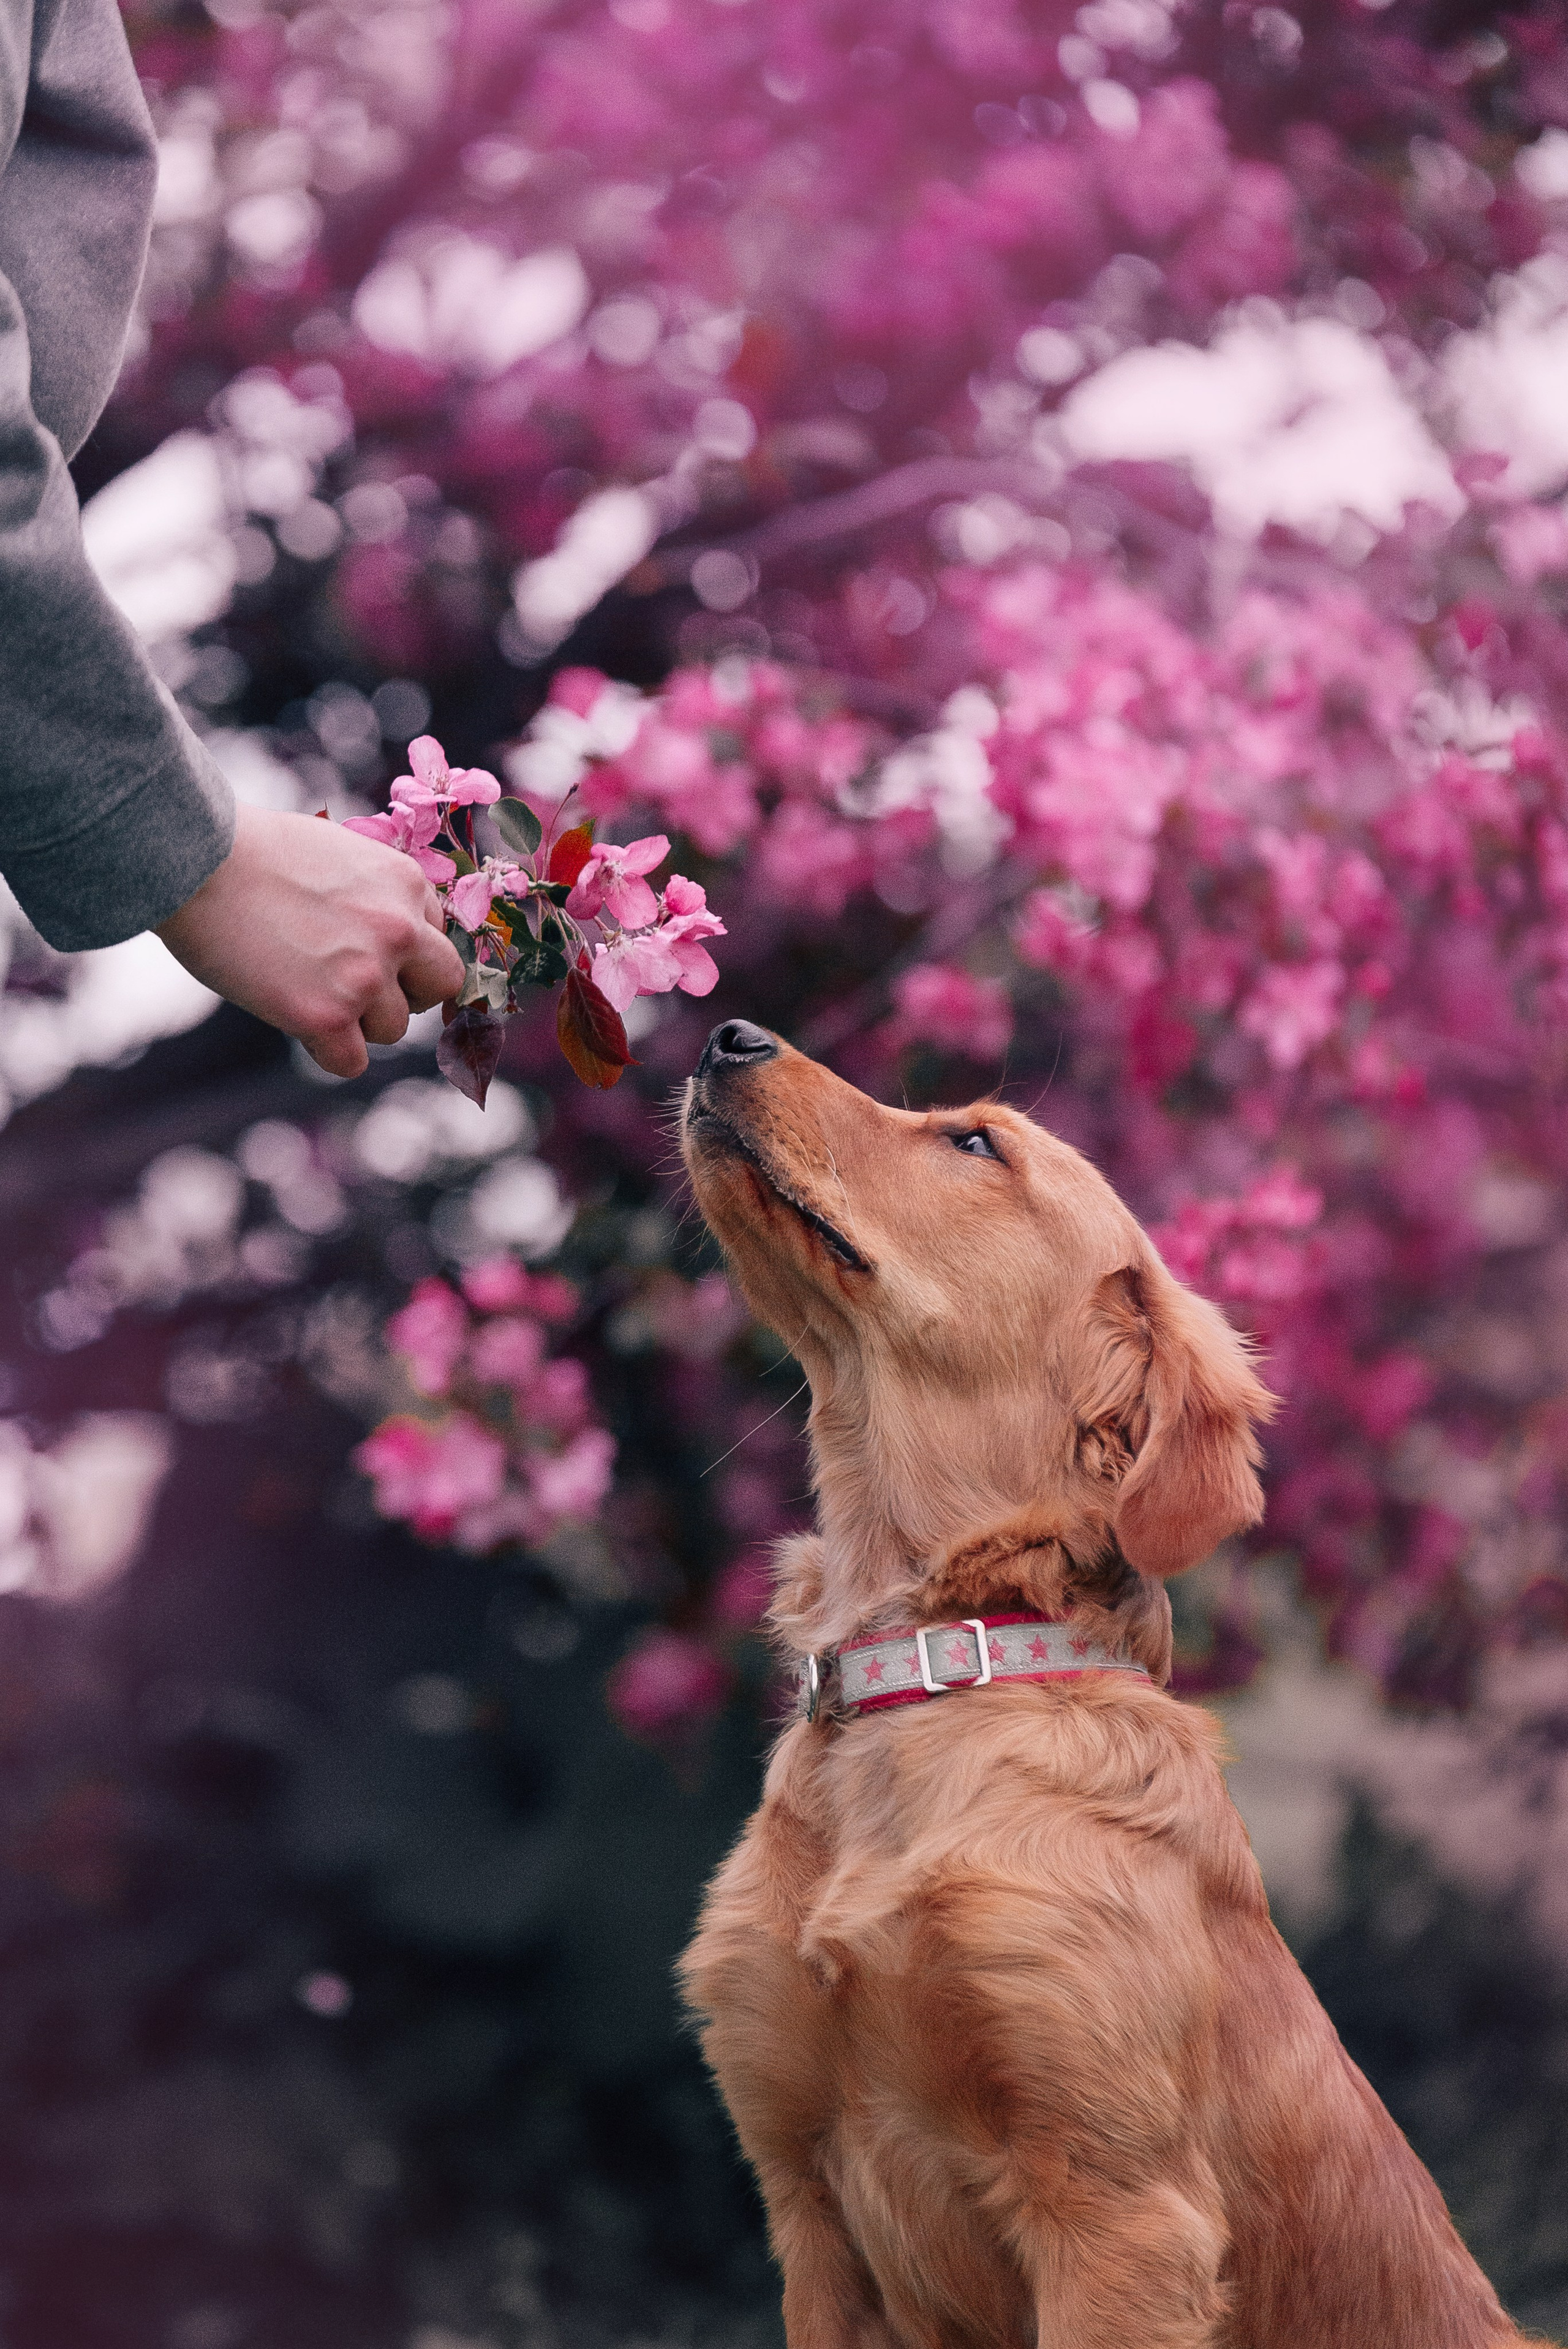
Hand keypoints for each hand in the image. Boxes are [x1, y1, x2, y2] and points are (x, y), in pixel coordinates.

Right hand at [156, 803, 466, 1076]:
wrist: (194, 859)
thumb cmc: (251, 852)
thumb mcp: (339, 855)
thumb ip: (375, 896)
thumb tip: (388, 941)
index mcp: (406, 883)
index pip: (435, 939)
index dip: (402, 954)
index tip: (363, 952)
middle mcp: (398, 930)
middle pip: (440, 986)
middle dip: (405, 992)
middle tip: (356, 986)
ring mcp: (365, 975)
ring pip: (391, 1029)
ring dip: (354, 1021)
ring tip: (303, 987)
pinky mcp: (325, 1015)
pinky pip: (351, 1062)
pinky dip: (327, 1052)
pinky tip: (294, 1020)